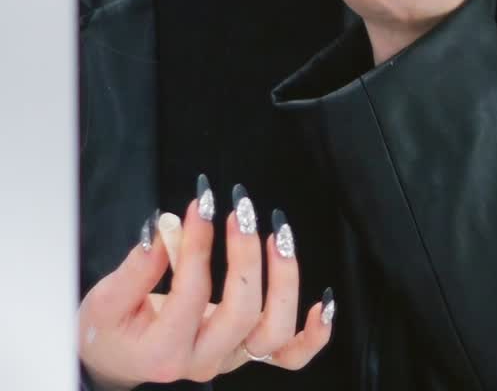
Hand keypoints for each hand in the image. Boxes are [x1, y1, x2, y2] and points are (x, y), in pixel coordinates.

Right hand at [78, 195, 332, 385]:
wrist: (114, 357)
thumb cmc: (109, 326)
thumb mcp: (105, 299)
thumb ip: (135, 269)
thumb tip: (163, 229)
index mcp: (164, 350)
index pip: (193, 294)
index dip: (199, 245)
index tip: (200, 203)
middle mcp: (202, 360)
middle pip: (242, 312)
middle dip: (246, 255)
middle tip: (240, 209)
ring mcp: (228, 358)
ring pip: (273, 333)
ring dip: (284, 280)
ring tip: (277, 233)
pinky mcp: (243, 350)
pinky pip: (288, 356)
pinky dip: (312, 335)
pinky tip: (323, 302)